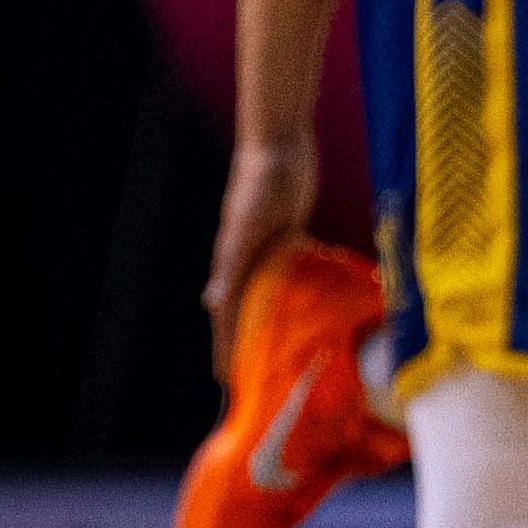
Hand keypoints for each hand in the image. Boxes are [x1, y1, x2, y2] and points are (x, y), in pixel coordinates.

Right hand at [204, 131, 318, 376]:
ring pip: (272, 293)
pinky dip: (301, 289)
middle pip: (248, 310)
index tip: (228, 381)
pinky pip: (295, 271)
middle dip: (250, 341)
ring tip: (287, 348)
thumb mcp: (245, 230)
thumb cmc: (257, 187)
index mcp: (232, 265)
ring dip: (276, 318)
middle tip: (259, 375)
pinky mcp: (291, 233)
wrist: (278, 146)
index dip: (226, 348)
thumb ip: (230, 267)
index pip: (227, 317)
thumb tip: (211, 304)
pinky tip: (315, 305)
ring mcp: (270, 248)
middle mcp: (248, 261)